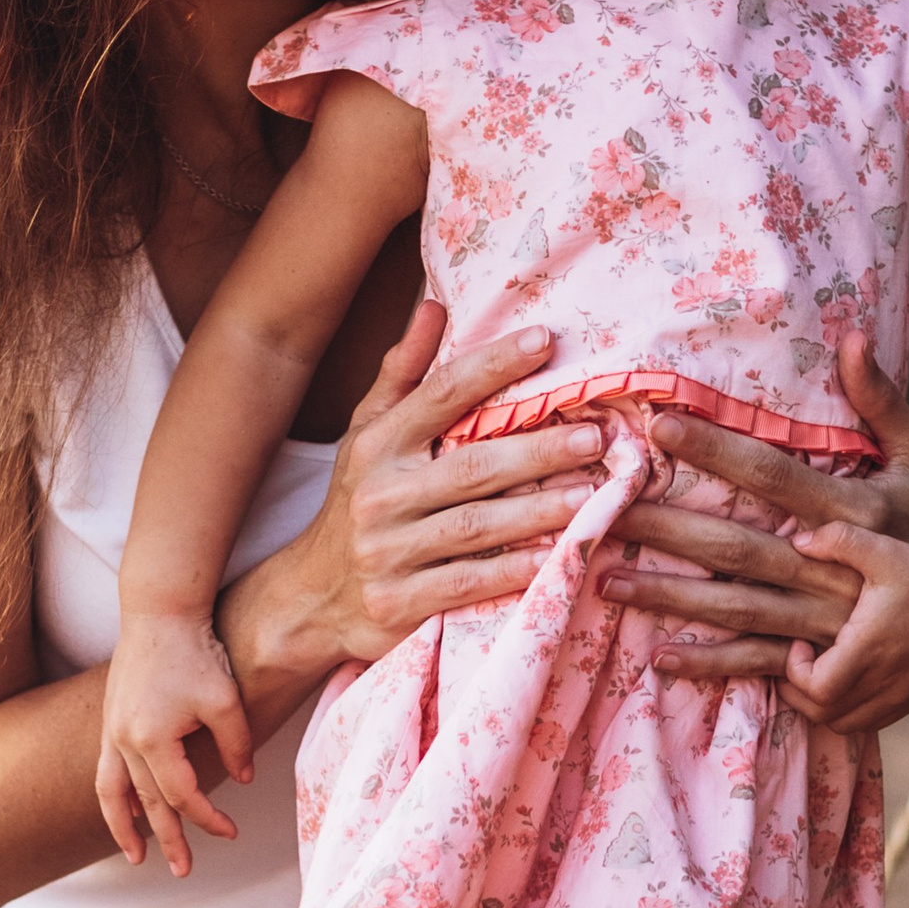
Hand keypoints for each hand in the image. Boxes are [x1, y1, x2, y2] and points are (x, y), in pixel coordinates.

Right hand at [97, 620, 252, 875]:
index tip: (231, 832)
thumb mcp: (226, 700)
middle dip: (168, 839)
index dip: (209, 818)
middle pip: (147, 804)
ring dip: (124, 828)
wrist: (159, 610)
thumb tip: (243, 780)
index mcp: (154, 741)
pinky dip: (113, 796)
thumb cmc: (195, 651)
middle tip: (183, 871)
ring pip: (113, 792)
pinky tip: (123, 810)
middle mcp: (125, 741)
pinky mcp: (110, 719)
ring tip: (134, 857)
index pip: (183, 796)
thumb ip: (236, 743)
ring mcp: (112, 730)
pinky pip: (105, 770)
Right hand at [224, 301, 607, 705]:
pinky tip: (556, 557)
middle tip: (596, 435)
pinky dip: (514, 571)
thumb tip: (434, 304)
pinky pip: (469, 583)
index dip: (493, 365)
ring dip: (540, 511)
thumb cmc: (358, 501)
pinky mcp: (399, 603)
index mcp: (377, 444)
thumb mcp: (368, 434)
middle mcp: (380, 494)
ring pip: (477, 527)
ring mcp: (388, 551)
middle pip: (471, 466)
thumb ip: (404, 373)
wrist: (311, 597)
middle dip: (539, 450)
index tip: (546, 340)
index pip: (440, 393)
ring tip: (594, 493)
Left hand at [608, 335, 908, 688]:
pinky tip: (659, 656)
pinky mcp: (823, 663)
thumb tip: (852, 335)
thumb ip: (882, 399)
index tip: (659, 424)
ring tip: (605, 580)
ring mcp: (825, 623)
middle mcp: (833, 569)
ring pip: (736, 608)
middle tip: (601, 510)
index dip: (715, 449)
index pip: (772, 474)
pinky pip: (759, 665)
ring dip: (669, 597)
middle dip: (667, 528)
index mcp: (853, 514)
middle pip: (737, 545)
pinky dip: (711, 664)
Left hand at [771, 532, 908, 736]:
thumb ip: (836, 540)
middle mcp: (884, 680)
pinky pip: (871, 723)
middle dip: (799, 692)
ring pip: (846, 725)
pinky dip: (850, 711)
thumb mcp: (881, 548)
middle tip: (797, 660)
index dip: (795, 671)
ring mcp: (901, 694)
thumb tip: (797, 542)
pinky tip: (849, 680)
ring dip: (823, 705)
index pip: (817, 689)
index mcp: (869, 649)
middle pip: (823, 714)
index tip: (799, 642)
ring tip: (819, 672)